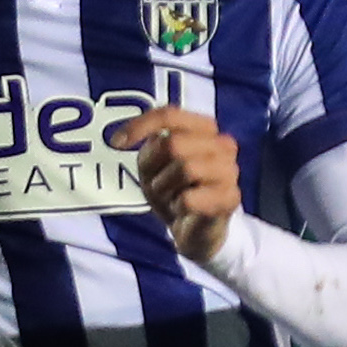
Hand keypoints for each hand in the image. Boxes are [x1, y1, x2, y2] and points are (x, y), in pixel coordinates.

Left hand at [116, 103, 241, 264]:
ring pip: (185, 169)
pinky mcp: (230, 198)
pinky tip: (183, 211)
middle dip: (155, 169)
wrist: (197, 232)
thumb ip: (150, 148)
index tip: (117, 143)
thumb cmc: (176, 192)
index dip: (140, 125)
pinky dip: (177, 207)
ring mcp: (229, 170)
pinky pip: (189, 198)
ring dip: (166, 189)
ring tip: (172, 198)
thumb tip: (130, 139)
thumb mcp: (154, 166)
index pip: (170, 114)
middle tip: (158, 186)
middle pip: (174, 144)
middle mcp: (222, 145)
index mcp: (204, 129)